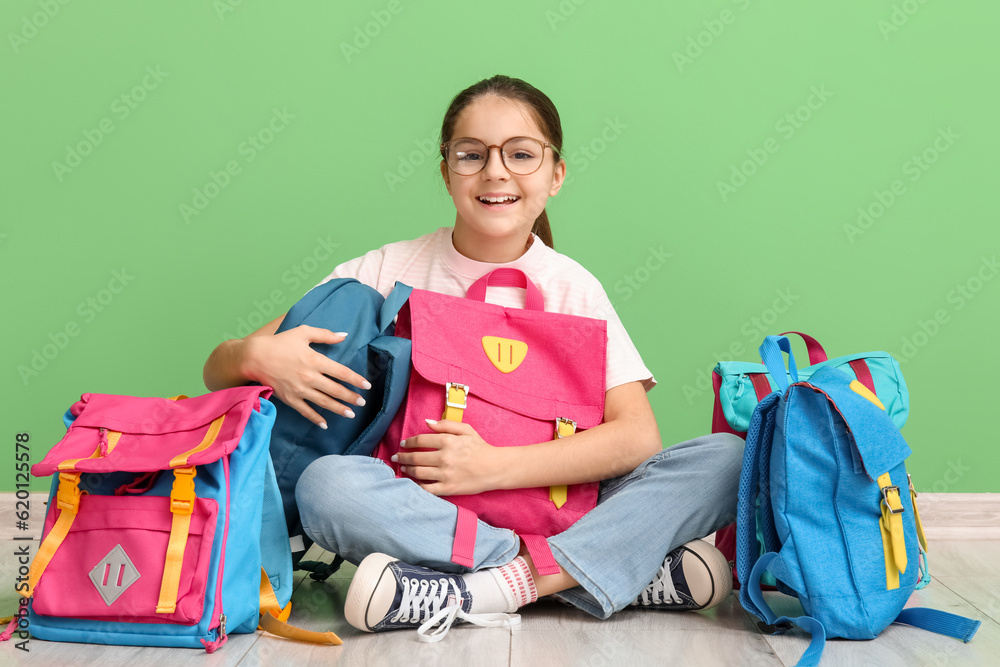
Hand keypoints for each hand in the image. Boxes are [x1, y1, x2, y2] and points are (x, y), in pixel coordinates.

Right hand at [245, 325, 370, 427]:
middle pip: (336, 389)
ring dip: (339, 409)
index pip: (341, 372)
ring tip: (351, 414)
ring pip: (324, 402)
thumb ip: (325, 335)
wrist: (254, 357)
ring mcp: (300, 390)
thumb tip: (344, 335)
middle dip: (351, 397)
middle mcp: (310, 377)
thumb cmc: (279, 342)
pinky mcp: (290, 398)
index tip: (366, 386)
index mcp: (315, 360)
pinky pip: (306, 411)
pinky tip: (325, 424)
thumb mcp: (303, 332)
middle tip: (362, 402)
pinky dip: (316, 418)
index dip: (355, 380)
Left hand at [393, 419, 501, 495]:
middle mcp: (444, 458)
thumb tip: (427, 422)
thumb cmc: (480, 447)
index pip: (420, 441)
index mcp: (448, 441)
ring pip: (418, 473)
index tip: (403, 444)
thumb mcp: (466, 430)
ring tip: (403, 468)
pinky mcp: (448, 488)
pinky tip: (413, 482)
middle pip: (415, 457)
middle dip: (402, 457)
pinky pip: (427, 489)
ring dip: (407, 470)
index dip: (408, 442)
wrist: (495, 468)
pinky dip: (417, 485)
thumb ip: (446, 424)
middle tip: (397, 457)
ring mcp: (445, 474)